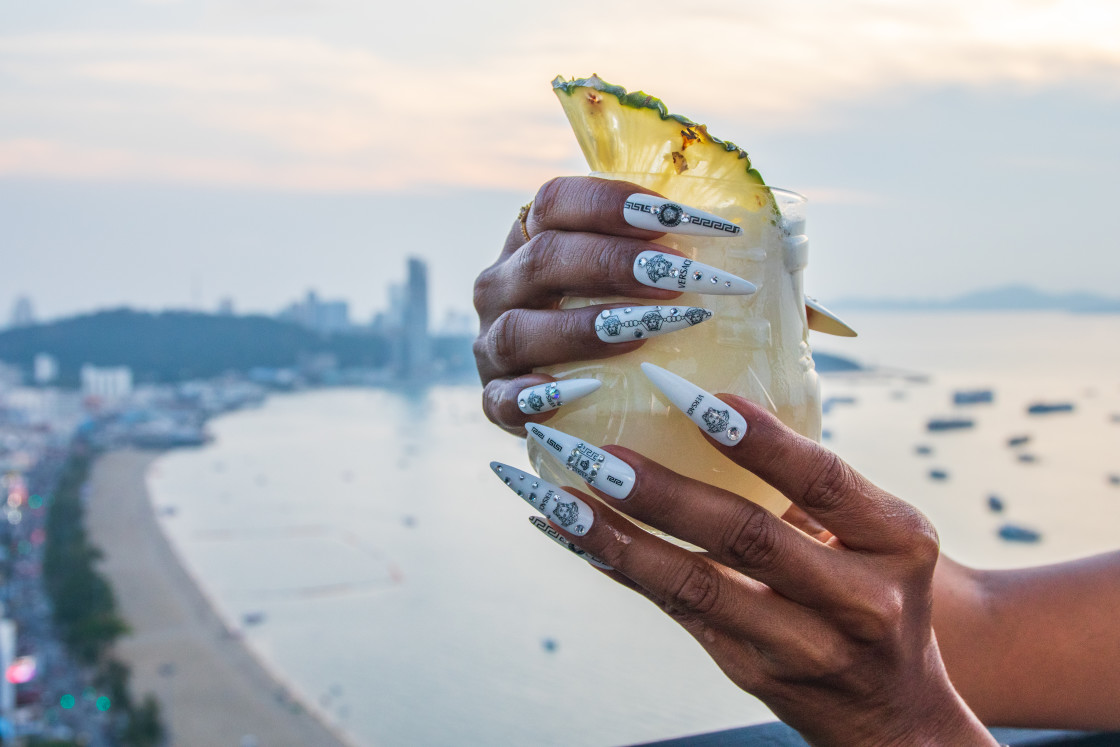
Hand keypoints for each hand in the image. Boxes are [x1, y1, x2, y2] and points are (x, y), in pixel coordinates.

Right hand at [473, 176, 683, 433]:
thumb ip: (674, 248)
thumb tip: (773, 233)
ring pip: (522, 328)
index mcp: (532, 237)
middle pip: (546, 259)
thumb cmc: (622, 317)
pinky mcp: (493, 399)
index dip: (612, 203)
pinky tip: (579, 393)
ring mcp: (491, 343)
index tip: (677, 217)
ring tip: (649, 328)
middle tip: (683, 275)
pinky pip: (500, 400)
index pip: (556, 201)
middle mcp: (502, 284)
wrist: (572, 394)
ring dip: (587, 326)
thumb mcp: (635, 273)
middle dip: (616, 262)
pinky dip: (534, 398)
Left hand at [515, 397, 996, 745]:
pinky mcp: (749, 670)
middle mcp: (856, 598)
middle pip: (745, 535)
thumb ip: (815, 483)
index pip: (822, 480)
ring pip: (693, 584)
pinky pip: (672, 608)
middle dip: (662, 492)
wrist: (895, 717)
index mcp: (896, 541)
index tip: (691, 395)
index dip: (759, 439)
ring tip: (557, 494)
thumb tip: (715, 399)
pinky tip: (571, 530)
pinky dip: (618, 564)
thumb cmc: (881, 593)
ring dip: (616, 535)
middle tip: (594, 451)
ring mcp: (800, 643)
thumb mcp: (881, 535)